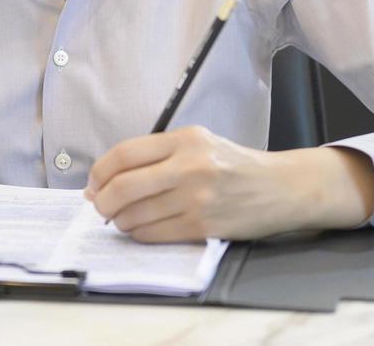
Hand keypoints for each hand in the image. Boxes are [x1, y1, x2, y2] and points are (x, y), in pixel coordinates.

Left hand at [83, 126, 373, 241]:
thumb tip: (107, 179)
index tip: (92, 183)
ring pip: (136, 215)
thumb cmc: (235, 165)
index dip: (99, 172)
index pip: (125, 154)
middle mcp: (190, 166)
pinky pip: (154, 234)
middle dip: (101, 201)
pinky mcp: (204, 225)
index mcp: (186, 139)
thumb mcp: (199, 143)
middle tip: (98, 207)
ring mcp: (197, 198)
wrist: (281, 188)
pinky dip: (138, 234)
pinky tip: (139, 230)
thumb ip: (158, 155)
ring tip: (119, 219)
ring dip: (119, 221)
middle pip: (123, 187)